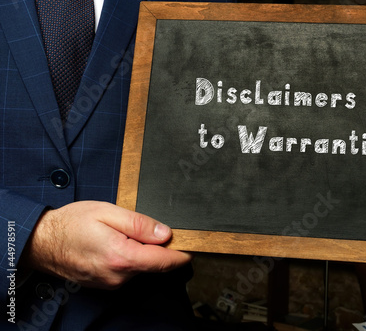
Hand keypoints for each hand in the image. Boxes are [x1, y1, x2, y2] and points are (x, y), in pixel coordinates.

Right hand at [21, 201, 191, 288]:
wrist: (41, 242)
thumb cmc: (72, 224)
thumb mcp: (108, 212)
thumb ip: (139, 224)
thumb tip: (165, 233)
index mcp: (123, 257)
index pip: (165, 261)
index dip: (182, 252)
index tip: (192, 243)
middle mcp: (119, 276)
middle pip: (155, 264)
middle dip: (160, 247)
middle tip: (152, 226)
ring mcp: (112, 283)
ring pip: (142, 267)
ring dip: (143, 252)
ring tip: (125, 231)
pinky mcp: (107, 284)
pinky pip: (129, 271)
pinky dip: (131, 258)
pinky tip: (117, 242)